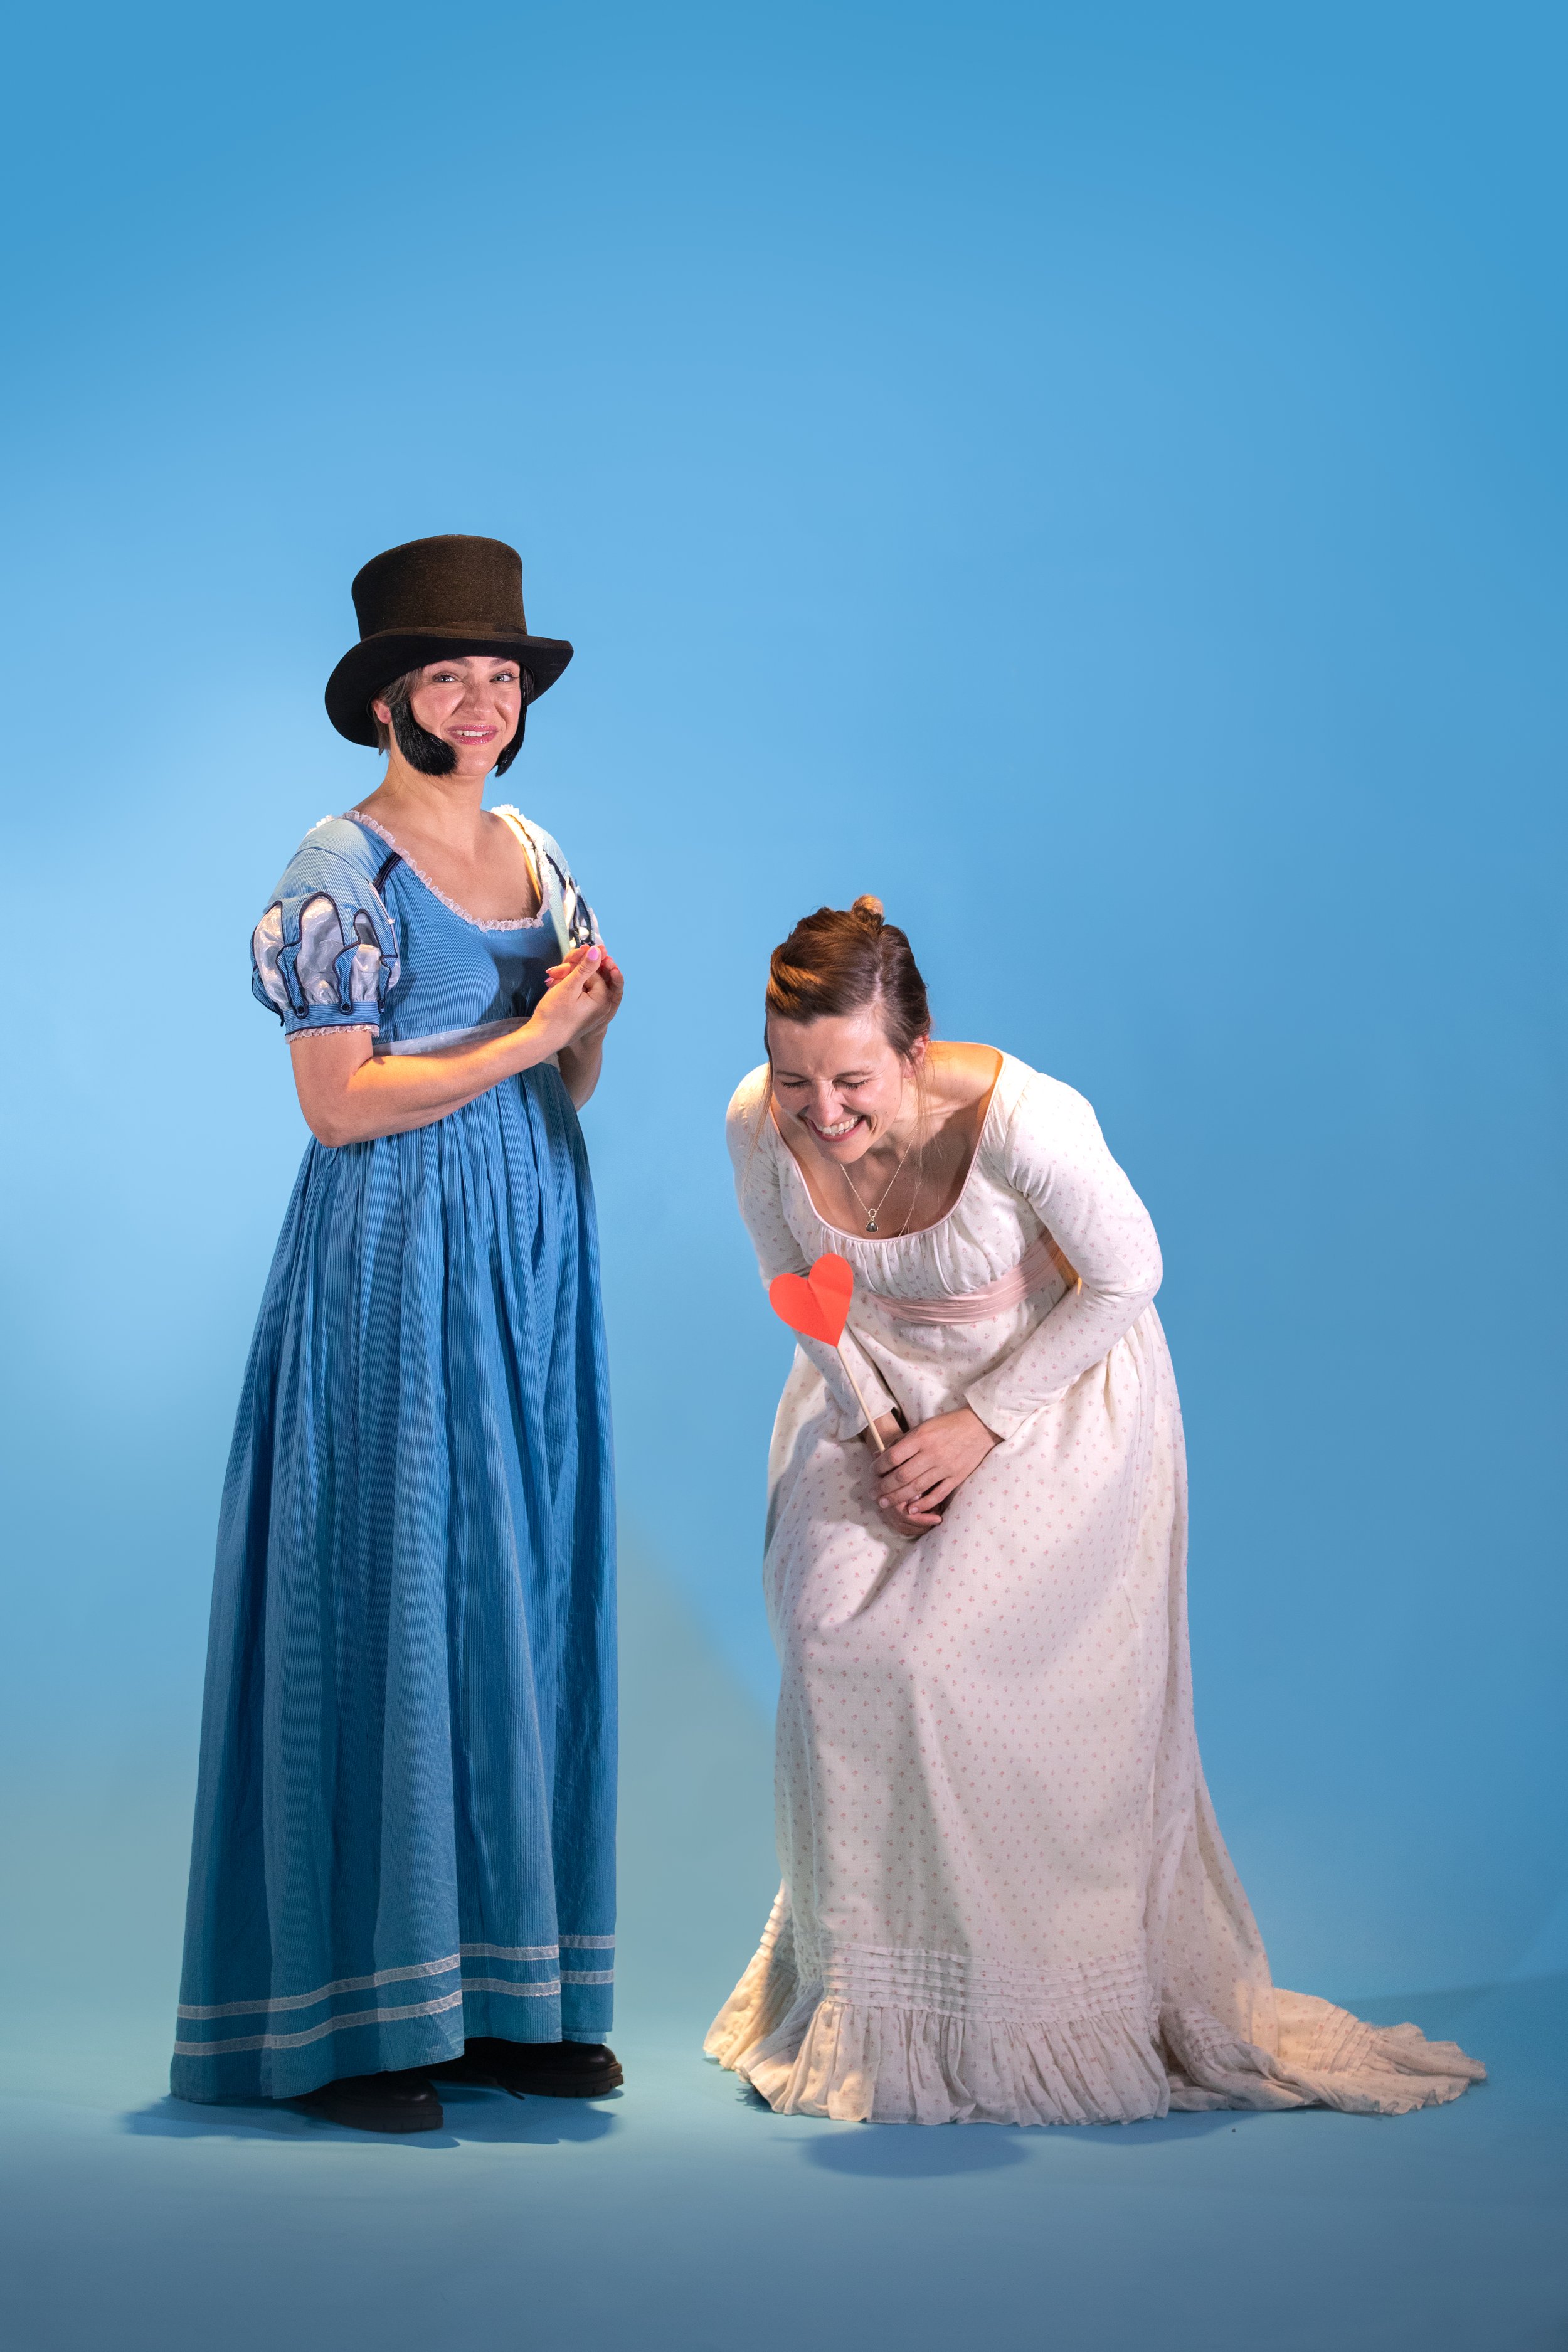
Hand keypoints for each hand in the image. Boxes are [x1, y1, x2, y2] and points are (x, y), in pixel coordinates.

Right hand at [526, 945, 614, 1056]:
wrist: (540, 1040)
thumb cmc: (554, 1014)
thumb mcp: (569, 986)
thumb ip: (585, 967)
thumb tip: (598, 950)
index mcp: (603, 1001)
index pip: (594, 972)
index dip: (576, 967)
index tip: (559, 968)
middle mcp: (601, 1008)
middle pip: (589, 979)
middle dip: (570, 972)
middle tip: (551, 973)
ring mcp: (592, 1013)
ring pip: (581, 986)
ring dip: (565, 979)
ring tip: (550, 980)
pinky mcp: (582, 1015)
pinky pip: (578, 996)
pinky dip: (566, 989)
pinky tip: (553, 986)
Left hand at [871, 1405, 996, 1531]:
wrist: (980, 1426)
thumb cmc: (949, 1424)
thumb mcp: (924, 1426)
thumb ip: (904, 1441)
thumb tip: (881, 1454)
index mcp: (922, 1438)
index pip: (893, 1457)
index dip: (879, 1467)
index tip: (873, 1471)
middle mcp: (932, 1453)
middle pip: (902, 1476)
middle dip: (884, 1487)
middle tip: (873, 1494)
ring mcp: (945, 1467)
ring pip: (916, 1487)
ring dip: (897, 1498)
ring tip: (885, 1503)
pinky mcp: (956, 1477)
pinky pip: (938, 1494)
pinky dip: (923, 1504)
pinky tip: (911, 1509)